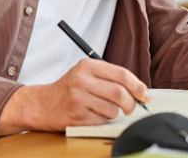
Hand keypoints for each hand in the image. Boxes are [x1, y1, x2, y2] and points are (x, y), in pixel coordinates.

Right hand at [0, 59, 149, 134]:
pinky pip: (101, 121)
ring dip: (114, 113)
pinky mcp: (75, 116)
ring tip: (103, 109)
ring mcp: (78, 98)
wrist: (42, 104)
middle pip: (120, 93)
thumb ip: (110, 77)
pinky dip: (102, 120)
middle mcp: (82, 80)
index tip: (145, 95)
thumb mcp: (86, 73)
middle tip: (132, 107)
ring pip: (112, 109)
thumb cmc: (70, 88)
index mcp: (88, 66)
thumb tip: (139, 90)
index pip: (121, 74)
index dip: (138, 86)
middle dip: (131, 103)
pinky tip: (92, 115)